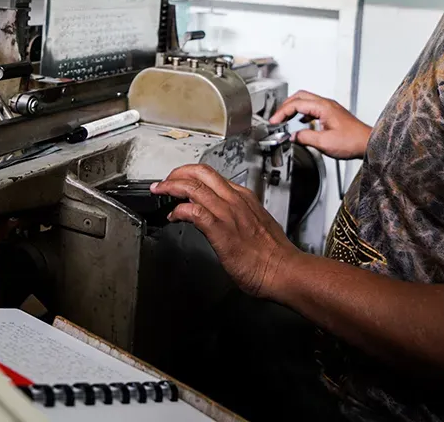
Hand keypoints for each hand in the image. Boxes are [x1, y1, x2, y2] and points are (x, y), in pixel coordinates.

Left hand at [151, 164, 299, 298]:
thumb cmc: (273, 254)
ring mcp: (227, 213)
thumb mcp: (256, 224)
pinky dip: (179, 210)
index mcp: (244, 197)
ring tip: (160, 191)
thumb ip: (238, 216)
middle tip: (164, 182)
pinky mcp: (221, 230)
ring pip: (194, 187)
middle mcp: (235, 200)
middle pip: (200, 173)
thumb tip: (222, 217)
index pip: (213, 175)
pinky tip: (173, 216)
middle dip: (177, 173)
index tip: (180, 182)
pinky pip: (194, 211)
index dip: (191, 175)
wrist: (284, 270)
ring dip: (171, 186)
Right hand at [269, 90, 371, 159]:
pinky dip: (303, 112)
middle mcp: (326, 104)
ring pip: (306, 100)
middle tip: (277, 117)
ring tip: (285, 118)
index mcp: (323, 107)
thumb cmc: (352, 141)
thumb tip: (293, 136)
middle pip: (300, 96)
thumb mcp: (324, 143)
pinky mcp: (332, 114)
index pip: (296, 104)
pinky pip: (313, 108)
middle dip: (285, 106)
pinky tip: (301, 122)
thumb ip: (305, 137)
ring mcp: (330, 108)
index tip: (274, 121)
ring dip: (294, 108)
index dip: (282, 112)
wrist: (368, 143)